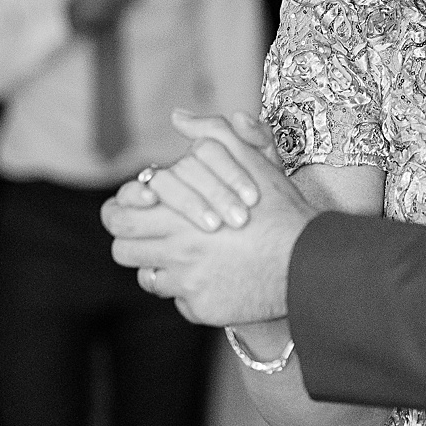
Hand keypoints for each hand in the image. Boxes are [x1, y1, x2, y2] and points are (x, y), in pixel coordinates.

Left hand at [101, 115, 312, 324]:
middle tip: (152, 234)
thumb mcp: (250, 160)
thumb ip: (213, 133)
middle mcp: (174, 249)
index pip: (117, 214)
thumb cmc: (279, 210)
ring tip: (183, 256)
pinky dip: (191, 291)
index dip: (124, 210)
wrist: (307, 262)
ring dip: (159, 267)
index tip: (144, 207)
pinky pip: (179, 301)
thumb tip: (179, 116)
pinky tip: (214, 278)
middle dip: (133, 240)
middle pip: (123, 249)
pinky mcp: (201, 309)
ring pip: (147, 278)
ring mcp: (185, 283)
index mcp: (175, 213)